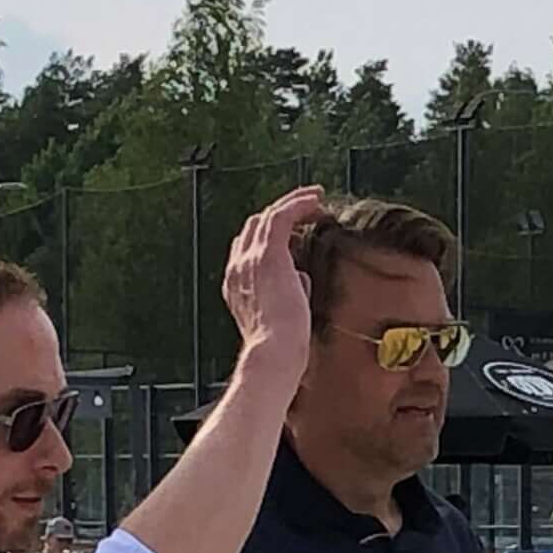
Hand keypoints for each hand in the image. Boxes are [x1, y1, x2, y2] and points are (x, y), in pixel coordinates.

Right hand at [225, 187, 325, 366]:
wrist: (275, 354)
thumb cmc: (283, 346)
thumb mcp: (283, 314)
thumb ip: (289, 292)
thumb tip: (301, 278)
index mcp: (236, 284)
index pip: (247, 246)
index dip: (269, 234)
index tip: (293, 230)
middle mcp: (238, 267)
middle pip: (255, 226)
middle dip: (281, 214)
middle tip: (308, 208)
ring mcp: (249, 259)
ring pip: (268, 216)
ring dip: (293, 203)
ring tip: (315, 197)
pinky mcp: (268, 255)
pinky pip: (281, 216)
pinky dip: (298, 204)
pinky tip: (316, 199)